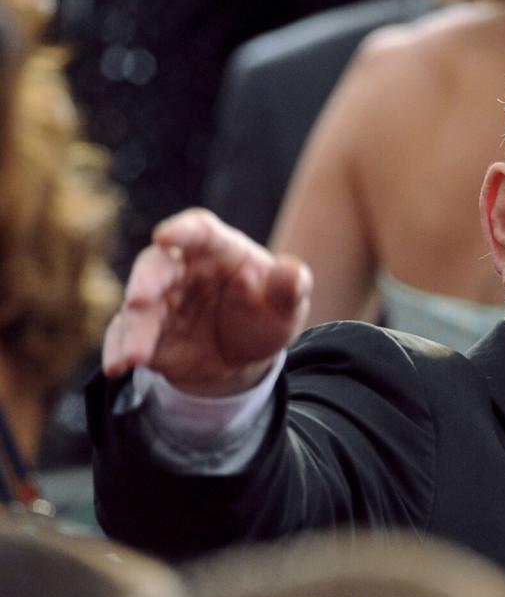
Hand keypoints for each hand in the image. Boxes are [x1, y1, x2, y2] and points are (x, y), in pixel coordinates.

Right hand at [103, 209, 312, 396]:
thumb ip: (290, 288)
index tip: (164, 235)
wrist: (245, 357)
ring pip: (138, 307)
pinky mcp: (145, 330)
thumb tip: (293, 271)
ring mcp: (160, 300)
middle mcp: (183, 268)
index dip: (182, 230)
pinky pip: (124, 335)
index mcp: (220, 249)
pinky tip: (118, 365)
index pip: (200, 230)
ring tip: (133, 357)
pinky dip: (118, 349)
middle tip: (139, 301)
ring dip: (133, 329)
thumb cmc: (266, 316)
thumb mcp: (287, 307)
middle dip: (146, 281)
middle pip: (157, 265)